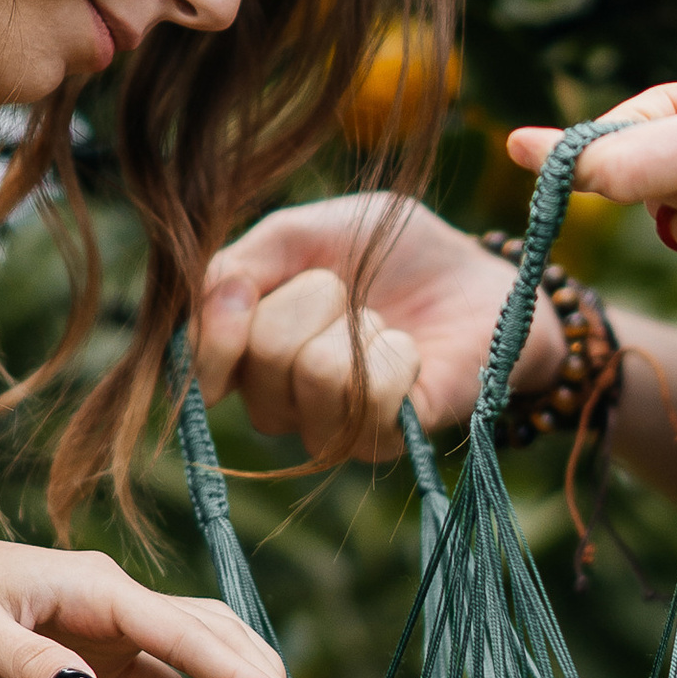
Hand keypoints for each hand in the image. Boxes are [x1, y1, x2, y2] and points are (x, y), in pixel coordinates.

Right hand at [193, 198, 565, 456]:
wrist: (478, 271)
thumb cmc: (388, 252)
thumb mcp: (302, 233)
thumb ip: (239, 262)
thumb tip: (210, 304)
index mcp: (247, 355)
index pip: (198, 362)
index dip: (216, 326)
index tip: (245, 284)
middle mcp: (280, 404)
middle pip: (264, 355)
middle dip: (314, 298)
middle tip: (347, 291)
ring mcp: (331, 431)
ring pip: (317, 375)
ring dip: (360, 326)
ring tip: (381, 322)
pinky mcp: (388, 443)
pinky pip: (373, 398)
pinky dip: (398, 354)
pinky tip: (410, 352)